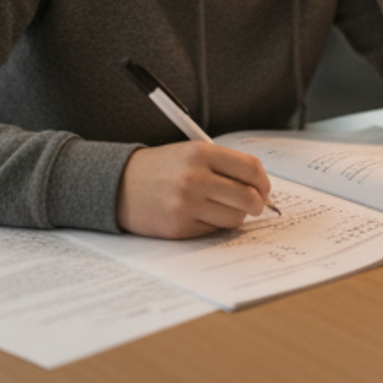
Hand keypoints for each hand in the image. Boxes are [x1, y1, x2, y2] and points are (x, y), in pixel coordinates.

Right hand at [116, 141, 273, 237]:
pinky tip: (204, 215)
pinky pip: (214, 230)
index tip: (264, 188)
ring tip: (225, 208)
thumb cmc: (161, 168)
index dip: (264, 181)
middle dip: (258, 203)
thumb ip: (224, 164)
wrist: (119, 185)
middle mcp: (195, 177)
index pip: (251, 168)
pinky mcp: (179, 227)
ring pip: (235, 217)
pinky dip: (216, 225)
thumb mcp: (191, 152)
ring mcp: (187, 204)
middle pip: (248, 196)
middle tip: (255, 204)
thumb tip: (259, 186)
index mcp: (201, 153)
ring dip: (237, 215)